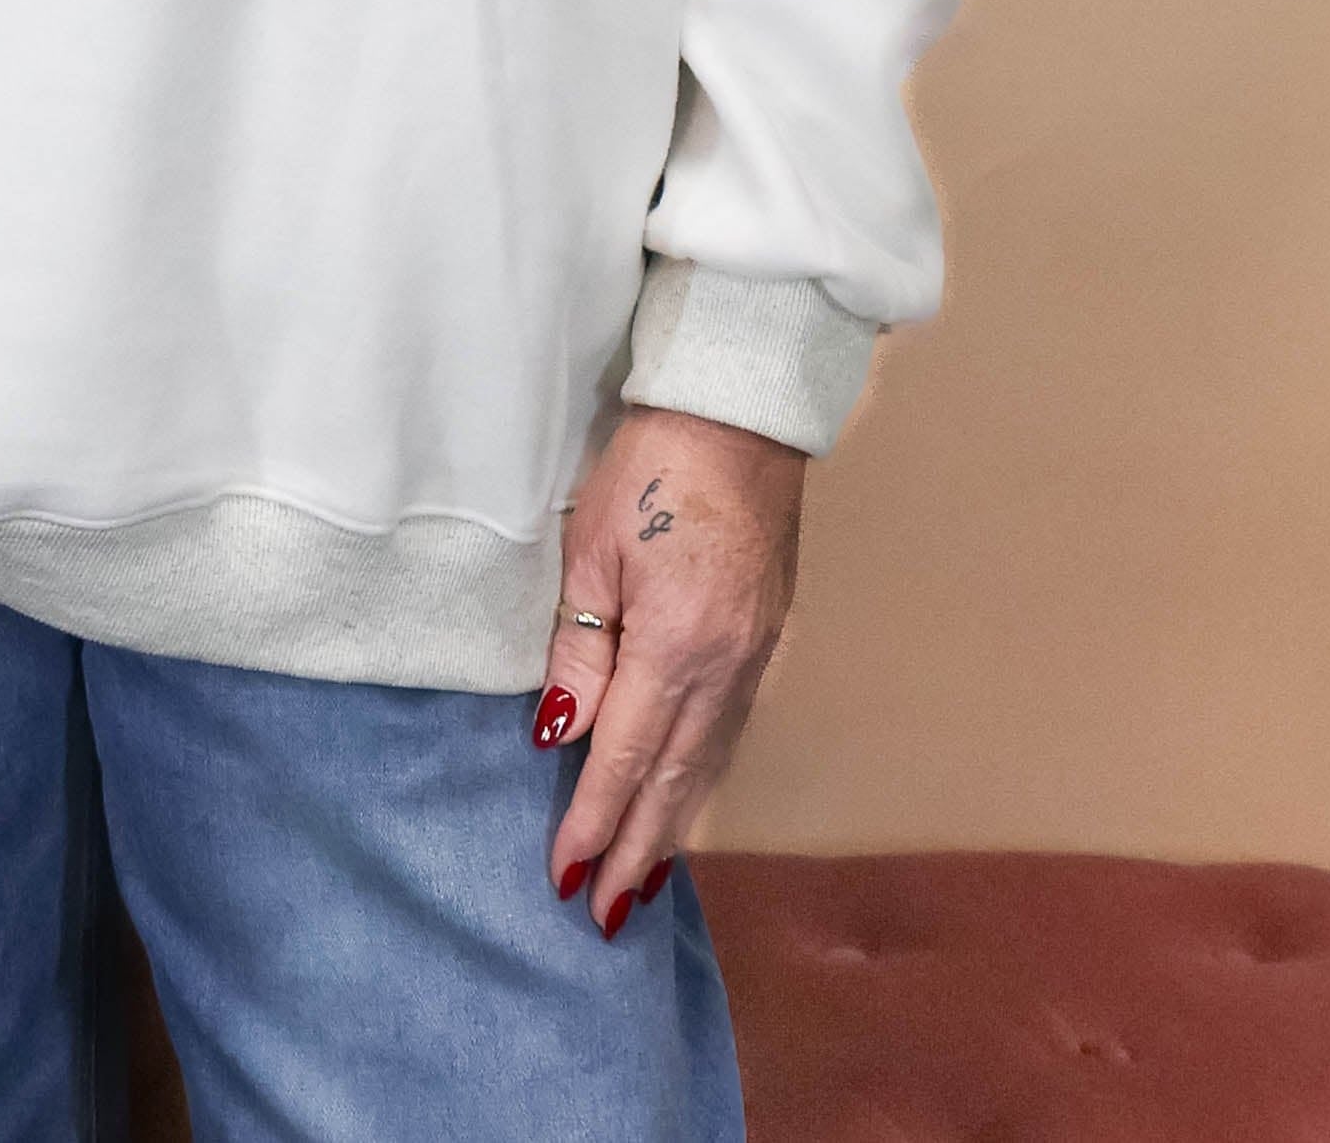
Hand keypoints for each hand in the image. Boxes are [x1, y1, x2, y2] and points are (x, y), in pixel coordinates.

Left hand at [533, 407, 803, 932]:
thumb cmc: (651, 467)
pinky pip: (729, 730)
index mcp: (677, 646)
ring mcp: (754, 656)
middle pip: (676, 779)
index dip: (594, 820)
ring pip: (709, 763)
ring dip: (673, 825)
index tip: (565, 877)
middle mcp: (726, 667)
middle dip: (637, 849)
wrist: (742, 415)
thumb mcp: (592, 547)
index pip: (626, 757)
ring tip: (642, 880)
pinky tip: (686, 799)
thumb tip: (562, 732)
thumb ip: (579, 648)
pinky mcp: (766, 637)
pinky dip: (703, 778)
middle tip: (605, 914)